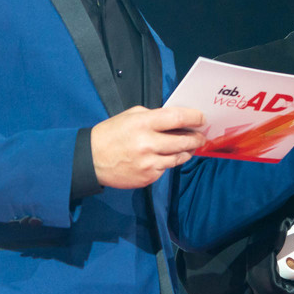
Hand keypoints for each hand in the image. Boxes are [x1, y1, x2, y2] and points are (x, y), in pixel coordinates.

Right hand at [90, 106, 205, 188]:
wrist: (90, 159)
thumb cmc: (111, 134)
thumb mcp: (131, 115)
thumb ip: (154, 116)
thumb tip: (177, 120)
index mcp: (144, 123)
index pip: (178, 118)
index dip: (195, 118)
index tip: (202, 119)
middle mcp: (148, 144)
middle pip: (184, 141)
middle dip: (197, 138)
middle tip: (202, 137)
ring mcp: (148, 163)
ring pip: (178, 158)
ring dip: (186, 152)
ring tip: (189, 147)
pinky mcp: (147, 178)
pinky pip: (165, 169)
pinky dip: (167, 163)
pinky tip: (164, 157)